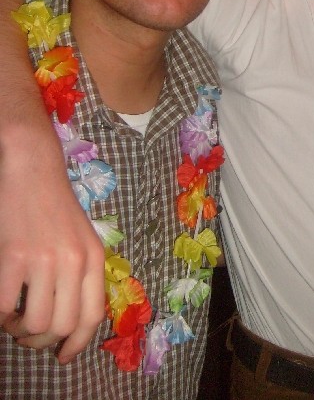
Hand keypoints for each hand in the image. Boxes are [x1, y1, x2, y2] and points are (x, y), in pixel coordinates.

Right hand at [0, 129, 105, 360]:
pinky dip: (0, 314)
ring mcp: (44, 259)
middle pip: (61, 326)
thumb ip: (82, 273)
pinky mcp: (13, 256)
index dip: (77, 343)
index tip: (63, 355)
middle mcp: (74, 261)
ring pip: (34, 323)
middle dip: (41, 340)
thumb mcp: (82, 237)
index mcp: (94, 257)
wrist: (33, 168)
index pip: (92, 316)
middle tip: (28, 330)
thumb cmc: (56, 204)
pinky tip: (2, 301)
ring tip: (14, 314)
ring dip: (19, 328)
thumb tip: (70, 320)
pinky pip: (4, 307)